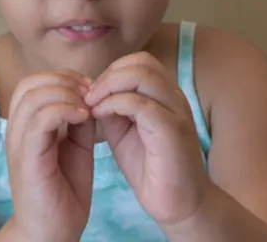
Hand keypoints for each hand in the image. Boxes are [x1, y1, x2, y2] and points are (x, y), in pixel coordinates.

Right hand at [4, 70, 95, 241]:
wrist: (54, 230)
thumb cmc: (64, 190)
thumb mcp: (77, 146)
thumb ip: (79, 120)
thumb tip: (89, 96)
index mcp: (26, 126)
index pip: (33, 82)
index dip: (62, 77)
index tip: (91, 88)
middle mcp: (17, 131)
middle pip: (29, 83)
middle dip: (64, 80)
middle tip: (91, 93)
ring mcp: (19, 145)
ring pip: (33, 97)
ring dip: (66, 93)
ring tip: (88, 106)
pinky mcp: (28, 160)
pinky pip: (39, 121)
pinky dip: (64, 110)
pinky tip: (84, 117)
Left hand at [84, 52, 210, 225]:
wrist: (178, 205)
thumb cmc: (152, 169)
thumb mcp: (125, 133)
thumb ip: (113, 110)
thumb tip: (93, 94)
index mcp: (165, 95)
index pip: (140, 61)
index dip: (112, 71)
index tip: (91, 93)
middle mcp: (174, 97)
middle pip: (142, 62)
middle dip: (109, 75)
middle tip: (88, 96)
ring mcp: (177, 112)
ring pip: (143, 76)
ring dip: (110, 86)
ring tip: (92, 105)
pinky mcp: (173, 132)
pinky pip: (142, 105)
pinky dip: (116, 104)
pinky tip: (101, 116)